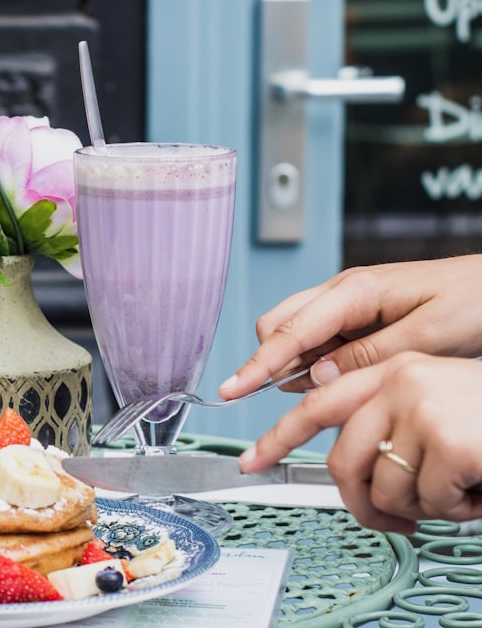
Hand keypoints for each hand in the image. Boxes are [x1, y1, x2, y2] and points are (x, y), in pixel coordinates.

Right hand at [220, 255, 481, 398]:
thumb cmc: (477, 302)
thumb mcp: (427, 336)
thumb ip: (366, 356)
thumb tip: (315, 377)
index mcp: (356, 291)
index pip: (290, 331)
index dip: (257, 364)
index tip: (231, 389)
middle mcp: (344, 292)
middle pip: (279, 326)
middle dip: (271, 362)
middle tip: (283, 398)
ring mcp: (349, 302)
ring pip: (296, 335)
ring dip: (297, 366)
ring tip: (325, 393)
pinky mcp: (359, 315)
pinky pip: (321, 340)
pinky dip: (318, 363)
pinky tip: (338, 379)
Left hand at [239, 353, 481, 532]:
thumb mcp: (435, 409)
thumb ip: (387, 425)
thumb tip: (352, 474)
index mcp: (391, 372)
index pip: (316, 405)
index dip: (278, 437)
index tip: (251, 461)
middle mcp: (399, 380)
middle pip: (342, 462)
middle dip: (362, 504)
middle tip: (393, 521)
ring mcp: (423, 406)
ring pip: (386, 488)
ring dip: (425, 507)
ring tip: (461, 485)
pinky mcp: (450, 439)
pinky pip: (430, 503)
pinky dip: (459, 510)